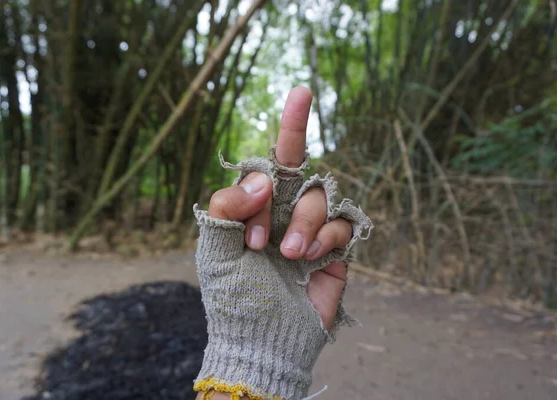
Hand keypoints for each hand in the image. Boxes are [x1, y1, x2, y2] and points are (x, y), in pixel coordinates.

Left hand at [207, 86, 350, 330]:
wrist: (262, 340)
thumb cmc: (233, 298)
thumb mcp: (215, 251)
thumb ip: (228, 207)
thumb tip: (264, 177)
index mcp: (256, 207)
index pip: (272, 159)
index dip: (290, 124)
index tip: (303, 90)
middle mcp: (285, 211)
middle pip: (300, 171)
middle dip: (288, 183)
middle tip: (259, 240)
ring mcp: (311, 229)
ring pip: (319, 197)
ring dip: (303, 222)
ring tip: (287, 254)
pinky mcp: (335, 249)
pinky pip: (341, 224)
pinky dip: (324, 237)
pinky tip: (307, 260)